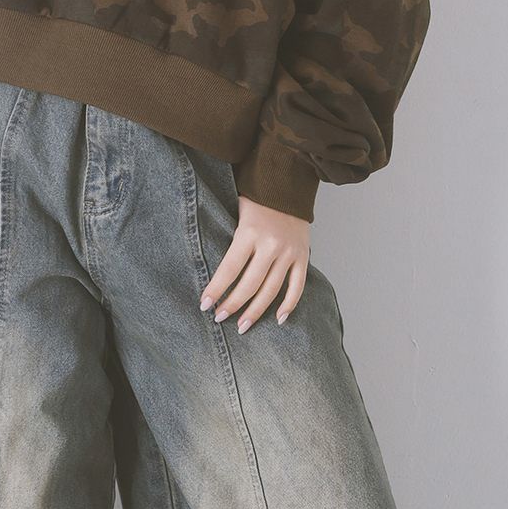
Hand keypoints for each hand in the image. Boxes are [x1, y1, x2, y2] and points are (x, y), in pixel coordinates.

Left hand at [200, 195, 309, 331]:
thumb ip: (230, 240)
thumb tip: (213, 273)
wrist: (289, 183)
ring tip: (242, 325)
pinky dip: (289, 304)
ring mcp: (289, 252)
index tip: (204, 305)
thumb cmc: (257, 198)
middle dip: (232, 305)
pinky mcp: (303, 256)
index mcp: (250, 232)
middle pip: (249, 284)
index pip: (230, 269)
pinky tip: (279, 318)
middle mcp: (271, 245)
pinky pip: (297, 286)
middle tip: (219, 318)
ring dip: (256, 311)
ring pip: (271, 290)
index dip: (216, 289)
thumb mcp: (235, 212)